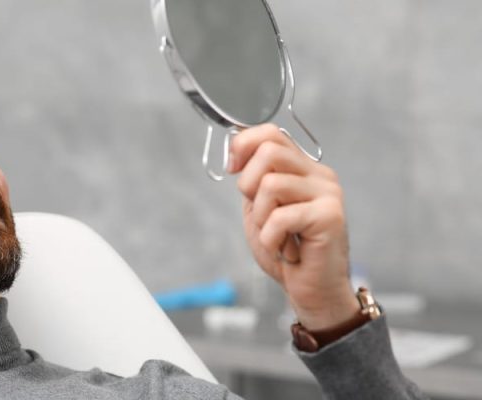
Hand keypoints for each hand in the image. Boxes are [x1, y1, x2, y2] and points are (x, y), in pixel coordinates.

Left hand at [228, 124, 358, 329]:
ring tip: (277, 237)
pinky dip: (272, 239)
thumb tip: (236, 154)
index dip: (243, 145)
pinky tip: (286, 250)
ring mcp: (328, 194)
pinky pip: (280, 217)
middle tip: (261, 215)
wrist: (311, 291)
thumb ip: (253, 181)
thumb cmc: (287, 252)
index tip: (232, 168)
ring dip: (261, 219)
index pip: (271, 134)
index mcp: (303, 170)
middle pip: (269, 152)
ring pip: (271, 184)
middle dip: (249, 185)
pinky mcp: (330, 216)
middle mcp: (320, 176)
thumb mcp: (260, 210)